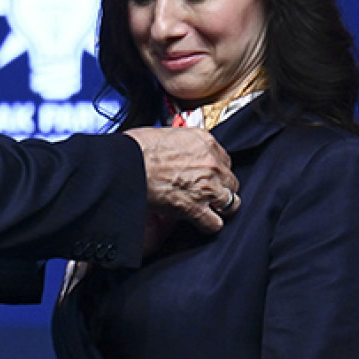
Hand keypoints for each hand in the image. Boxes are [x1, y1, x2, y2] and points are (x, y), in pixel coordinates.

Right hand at [125, 127, 239, 233]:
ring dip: (221, 207)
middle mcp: (211, 163)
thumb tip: (179, 151)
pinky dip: (208, 225)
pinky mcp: (195, 208)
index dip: (216, 170)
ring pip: (231, 203)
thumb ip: (182, 144)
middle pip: (230, 181)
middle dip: (220, 187)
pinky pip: (215, 224)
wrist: (127, 163)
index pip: (224, 159)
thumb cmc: (137, 147)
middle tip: (208, 192)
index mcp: (205, 142)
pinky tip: (200, 223)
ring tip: (211, 209)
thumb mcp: (167, 133)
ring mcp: (207, 187)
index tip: (208, 175)